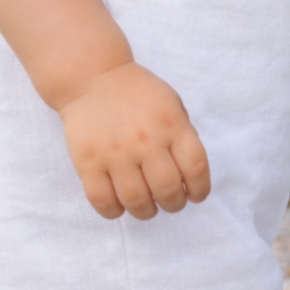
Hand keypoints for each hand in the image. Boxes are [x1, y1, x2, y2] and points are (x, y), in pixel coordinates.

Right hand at [56, 62, 210, 219]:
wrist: (92, 77)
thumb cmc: (137, 93)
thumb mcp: (171, 104)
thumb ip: (183, 135)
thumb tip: (190, 175)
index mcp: (171, 125)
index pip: (196, 168)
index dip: (200, 189)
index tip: (195, 195)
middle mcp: (145, 141)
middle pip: (167, 190)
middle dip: (174, 204)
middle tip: (169, 201)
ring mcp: (115, 153)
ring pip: (137, 202)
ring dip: (147, 211)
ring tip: (146, 205)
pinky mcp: (88, 163)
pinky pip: (103, 201)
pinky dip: (114, 211)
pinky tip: (119, 203)